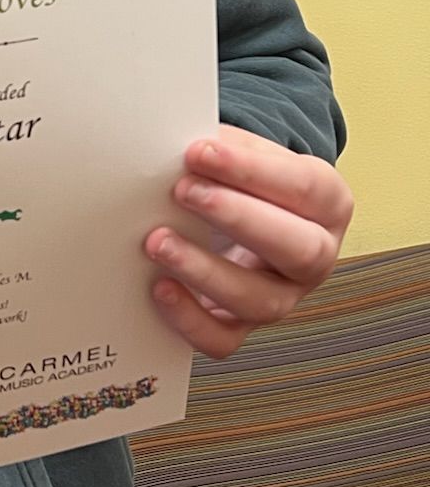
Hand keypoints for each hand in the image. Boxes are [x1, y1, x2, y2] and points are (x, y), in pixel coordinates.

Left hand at [145, 123, 353, 357]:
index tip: (200, 152)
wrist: (240, 216)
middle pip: (297, 248)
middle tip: (184, 191)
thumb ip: (219, 149)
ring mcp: (282, 297)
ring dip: (205, 270)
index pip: (303, 188)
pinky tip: (160, 288)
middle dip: (237, 218)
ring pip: (260, 301)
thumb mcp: (242, 154)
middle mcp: (316, 255)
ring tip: (158, 241)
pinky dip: (190, 319)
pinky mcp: (242, 326)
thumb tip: (169, 146)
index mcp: (327, 202)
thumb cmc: (241, 180)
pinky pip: (223, 340)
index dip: (250, 170)